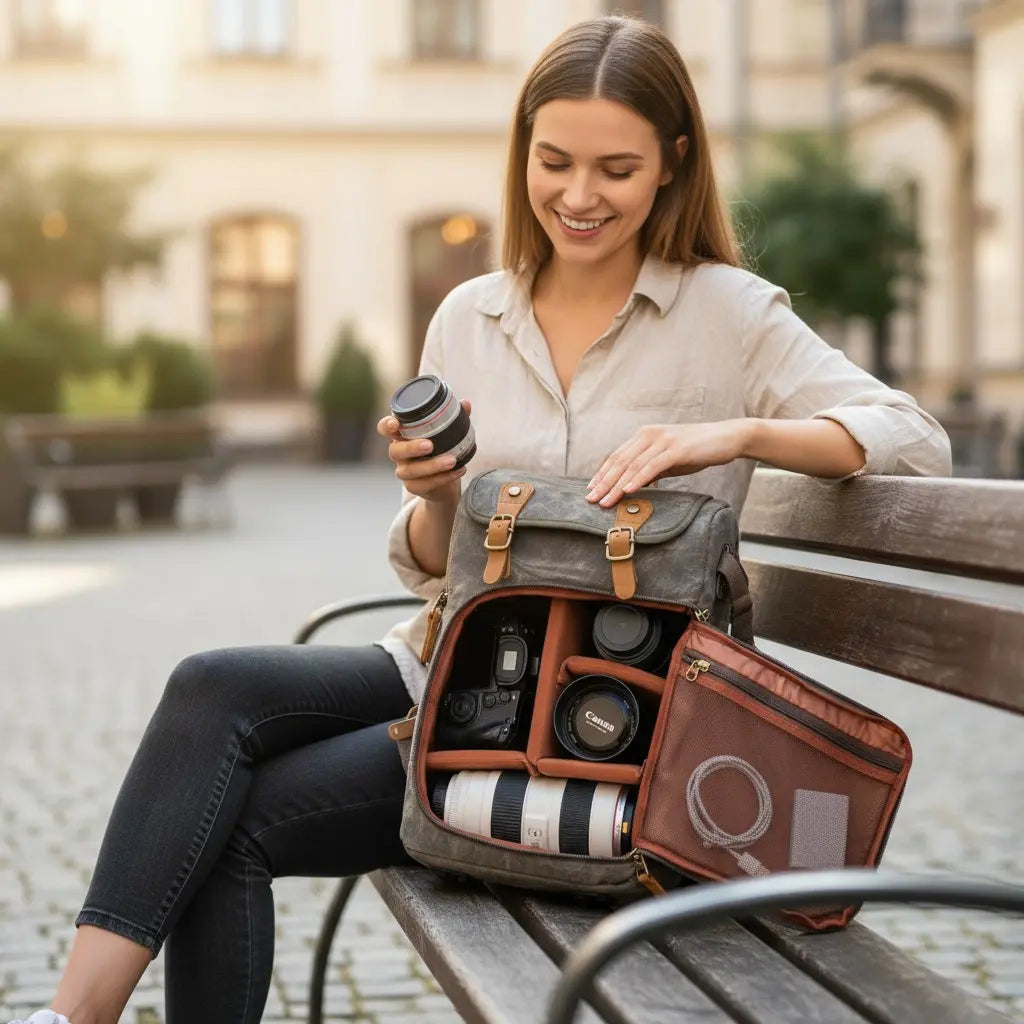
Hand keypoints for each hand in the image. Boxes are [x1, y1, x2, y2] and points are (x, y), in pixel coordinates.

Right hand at [377, 400, 471, 502]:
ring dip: (432, 465)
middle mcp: (398, 453)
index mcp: (402, 435)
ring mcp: (404, 471)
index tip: (396, 423)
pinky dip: (444, 477)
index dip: (386, 425)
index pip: (385, 428)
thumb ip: (454, 417)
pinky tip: (459, 470)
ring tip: (452, 460)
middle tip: (430, 445)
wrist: (445, 482)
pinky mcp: (414, 487)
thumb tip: (465, 403)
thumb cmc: (441, 450)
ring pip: (411, 470)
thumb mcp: (447, 433)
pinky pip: (426, 484)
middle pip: (395, 450)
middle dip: (411, 448)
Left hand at [586, 420, 753, 506]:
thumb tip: (632, 486)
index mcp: (644, 435)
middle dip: (603, 482)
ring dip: (616, 485)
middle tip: (590, 500)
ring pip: (632, 465)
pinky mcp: (677, 449)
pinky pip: (652, 466)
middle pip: (620, 461)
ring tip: (604, 501)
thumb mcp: (668, 459)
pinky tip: (627, 490)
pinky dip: (638, 479)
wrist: (727, 438)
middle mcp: (649, 435)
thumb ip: (650, 469)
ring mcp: (663, 440)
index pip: (617, 457)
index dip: (601, 474)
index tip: (589, 490)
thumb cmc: (697, 450)